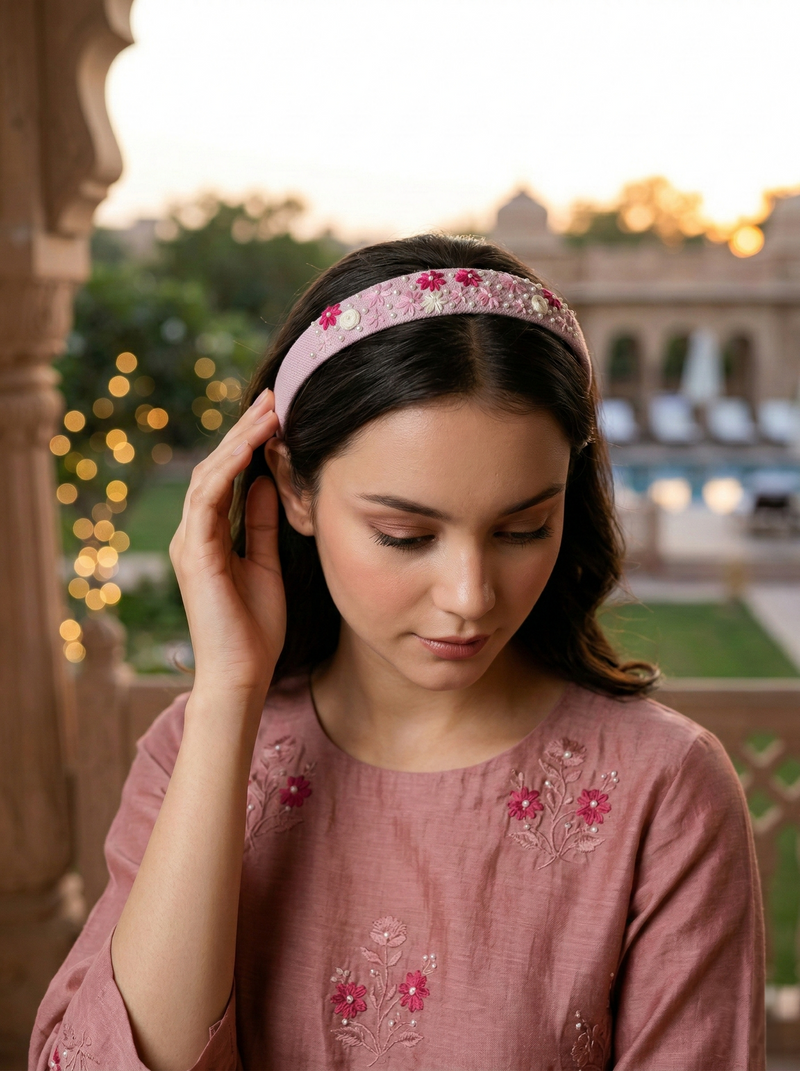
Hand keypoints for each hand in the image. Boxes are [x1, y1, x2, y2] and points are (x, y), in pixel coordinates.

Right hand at [169, 388, 284, 699]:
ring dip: (238, 441)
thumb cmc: (255, 628)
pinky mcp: (194, 555)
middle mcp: (193, 534)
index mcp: (209, 536)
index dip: (249, 443)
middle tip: (274, 397)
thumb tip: (265, 484)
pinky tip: (250, 447)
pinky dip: (227, 470)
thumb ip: (261, 524)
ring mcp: (190, 543)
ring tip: (268, 412)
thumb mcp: (266, 564)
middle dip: (244, 431)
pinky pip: (207, 501)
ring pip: (208, 476)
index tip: (278, 415)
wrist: (242, 674)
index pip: (226, 477)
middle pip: (215, 467)